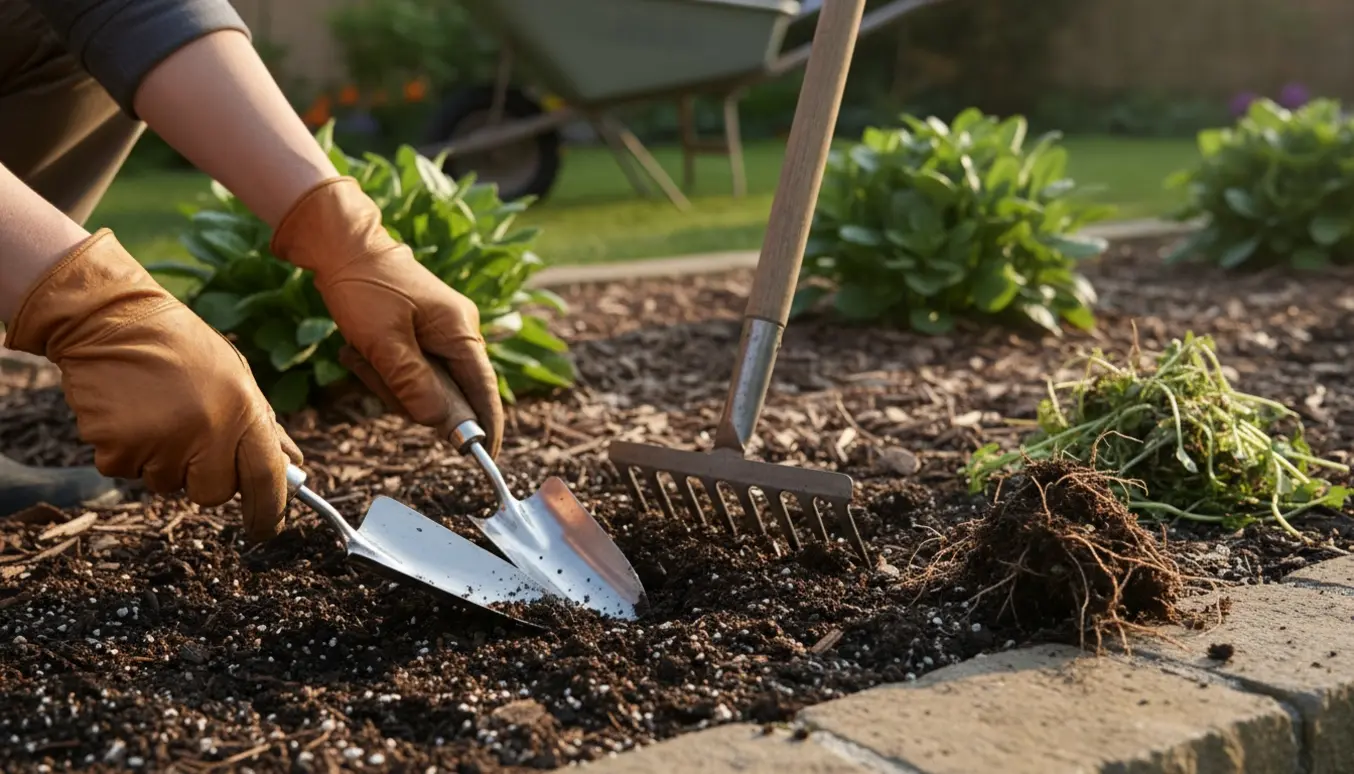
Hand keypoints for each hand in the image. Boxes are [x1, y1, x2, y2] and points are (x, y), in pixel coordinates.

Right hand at [5, 230, 303, 538]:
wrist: (108, 319)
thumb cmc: (178, 347)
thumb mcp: (235, 375)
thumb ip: (264, 424)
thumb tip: (294, 465)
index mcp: (243, 409)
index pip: (267, 476)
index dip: (269, 509)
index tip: (266, 528)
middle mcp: (207, 430)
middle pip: (213, 493)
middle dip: (203, 479)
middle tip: (189, 438)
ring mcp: (161, 442)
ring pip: (166, 484)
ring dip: (161, 460)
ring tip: (154, 411)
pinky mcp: (117, 448)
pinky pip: (126, 471)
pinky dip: (126, 451)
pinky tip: (126, 412)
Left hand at [270, 177, 504, 456]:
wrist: (339, 244)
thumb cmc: (363, 286)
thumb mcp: (383, 341)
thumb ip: (414, 384)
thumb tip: (442, 424)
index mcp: (460, 332)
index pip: (484, 391)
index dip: (484, 426)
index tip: (484, 458)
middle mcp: (457, 334)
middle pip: (447, 394)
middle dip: (406, 396)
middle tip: (371, 369)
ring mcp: (438, 334)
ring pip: (421, 386)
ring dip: (386, 381)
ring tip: (358, 352)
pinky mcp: (418, 335)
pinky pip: (406, 372)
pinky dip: (381, 369)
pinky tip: (358, 349)